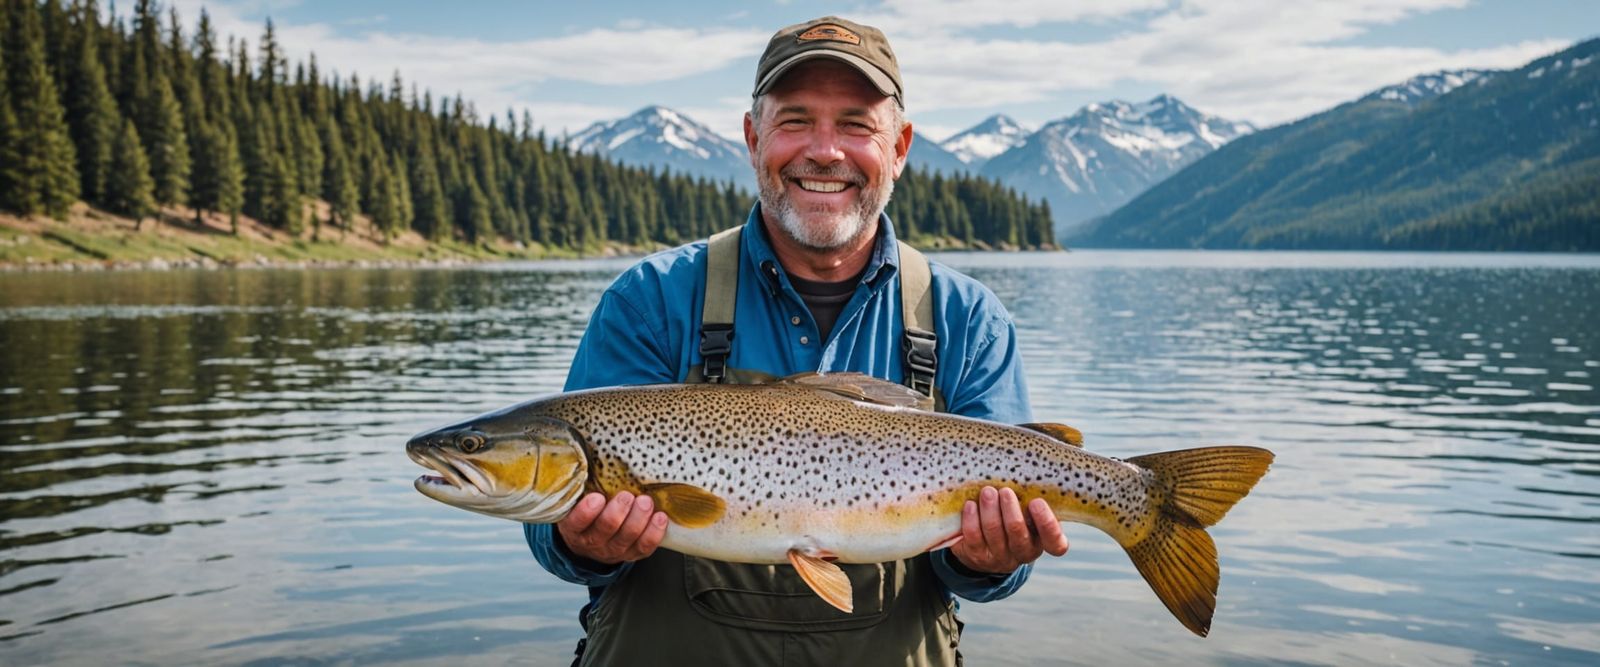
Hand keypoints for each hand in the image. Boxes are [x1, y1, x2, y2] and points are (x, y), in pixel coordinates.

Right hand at [557, 492, 668, 564]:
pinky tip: (660, 517)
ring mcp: (613, 550)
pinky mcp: (632, 554)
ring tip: (646, 502)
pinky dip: (654, 533)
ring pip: (627, 537)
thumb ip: (584, 485)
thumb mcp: (578, 500)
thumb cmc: (588, 511)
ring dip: (638, 519)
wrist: (591, 541)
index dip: (587, 512)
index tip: (598, 497)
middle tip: (627, 496)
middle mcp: (592, 542)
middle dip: (618, 512)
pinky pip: (644, 547)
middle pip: (605, 529)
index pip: (577, 522)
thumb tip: (597, 453)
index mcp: (574, 527)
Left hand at [949, 486, 1068, 574]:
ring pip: (994, 532)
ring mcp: (1000, 557)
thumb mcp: (1026, 511)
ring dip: (990, 509)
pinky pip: (974, 538)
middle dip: (1011, 509)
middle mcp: (1023, 552)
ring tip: (987, 492)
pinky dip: (972, 519)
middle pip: (1018, 532)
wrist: (984, 545)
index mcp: (1042, 541)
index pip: (1055, 543)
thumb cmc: (1011, 517)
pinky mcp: (978, 556)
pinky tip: (970, 505)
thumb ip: (1030, 498)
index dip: (1047, 524)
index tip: (1036, 502)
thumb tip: (1027, 469)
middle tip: (1005, 491)